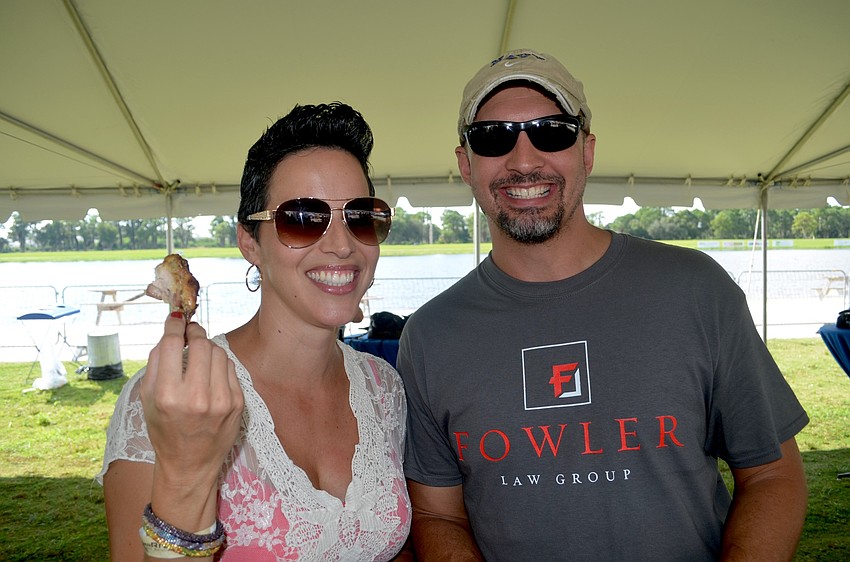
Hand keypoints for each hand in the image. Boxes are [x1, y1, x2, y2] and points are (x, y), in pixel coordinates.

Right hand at [141, 312, 243, 498]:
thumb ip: (157, 361)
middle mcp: (196, 398)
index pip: (174, 344)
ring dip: (209, 348)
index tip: (177, 318)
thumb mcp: (147, 398)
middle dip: (195, 334)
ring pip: (219, 352)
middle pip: (201, 344)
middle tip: (190, 333)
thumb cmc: (164, 429)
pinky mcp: (237, 403)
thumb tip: (172, 327)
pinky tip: (210, 374)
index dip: (175, 325)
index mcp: (168, 396)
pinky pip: (230, 368)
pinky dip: (220, 365)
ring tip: (199, 357)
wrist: (189, 464)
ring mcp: (221, 400)